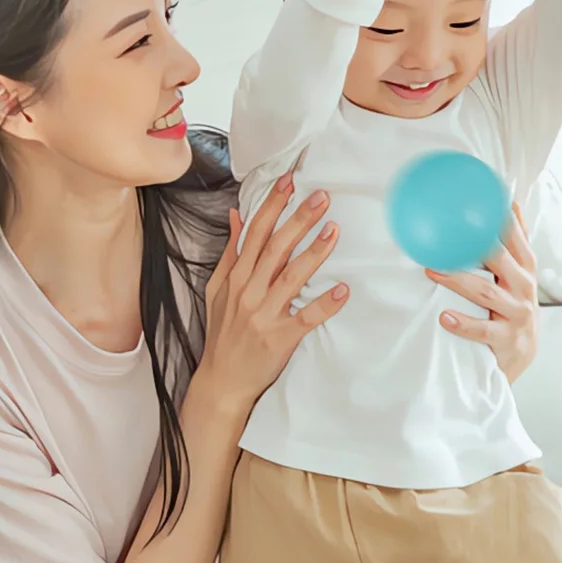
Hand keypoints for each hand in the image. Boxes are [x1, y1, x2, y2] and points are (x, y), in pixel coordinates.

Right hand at [196, 176, 347, 420]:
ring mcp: (265, 316)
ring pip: (291, 278)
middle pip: (276, 249)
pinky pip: (306, 318)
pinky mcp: (281, 339)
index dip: (272, 205)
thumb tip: (238, 216)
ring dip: (314, 253)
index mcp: (236, 278)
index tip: (289, 182)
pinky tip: (343, 289)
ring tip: (334, 231)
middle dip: (298, 220)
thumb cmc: (223, 334)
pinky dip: (324, 304)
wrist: (223, 380)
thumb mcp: (218, 290)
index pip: (255, 233)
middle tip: (321, 197)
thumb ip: (231, 253)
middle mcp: (249, 293)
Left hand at [427, 202, 540, 382]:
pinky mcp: (507, 340)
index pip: (517, 240)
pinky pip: (482, 330)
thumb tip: (508, 205)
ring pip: (486, 293)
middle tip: (447, 235)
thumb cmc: (514, 312)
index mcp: (525, 271)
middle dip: (475, 246)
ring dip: (457, 281)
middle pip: (501, 260)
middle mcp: (524, 289)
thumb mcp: (518, 278)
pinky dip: (463, 324)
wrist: (521, 357)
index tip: (483, 204)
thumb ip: (513, 246)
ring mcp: (517, 315)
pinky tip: (444, 317)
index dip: (502, 221)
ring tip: (432, 271)